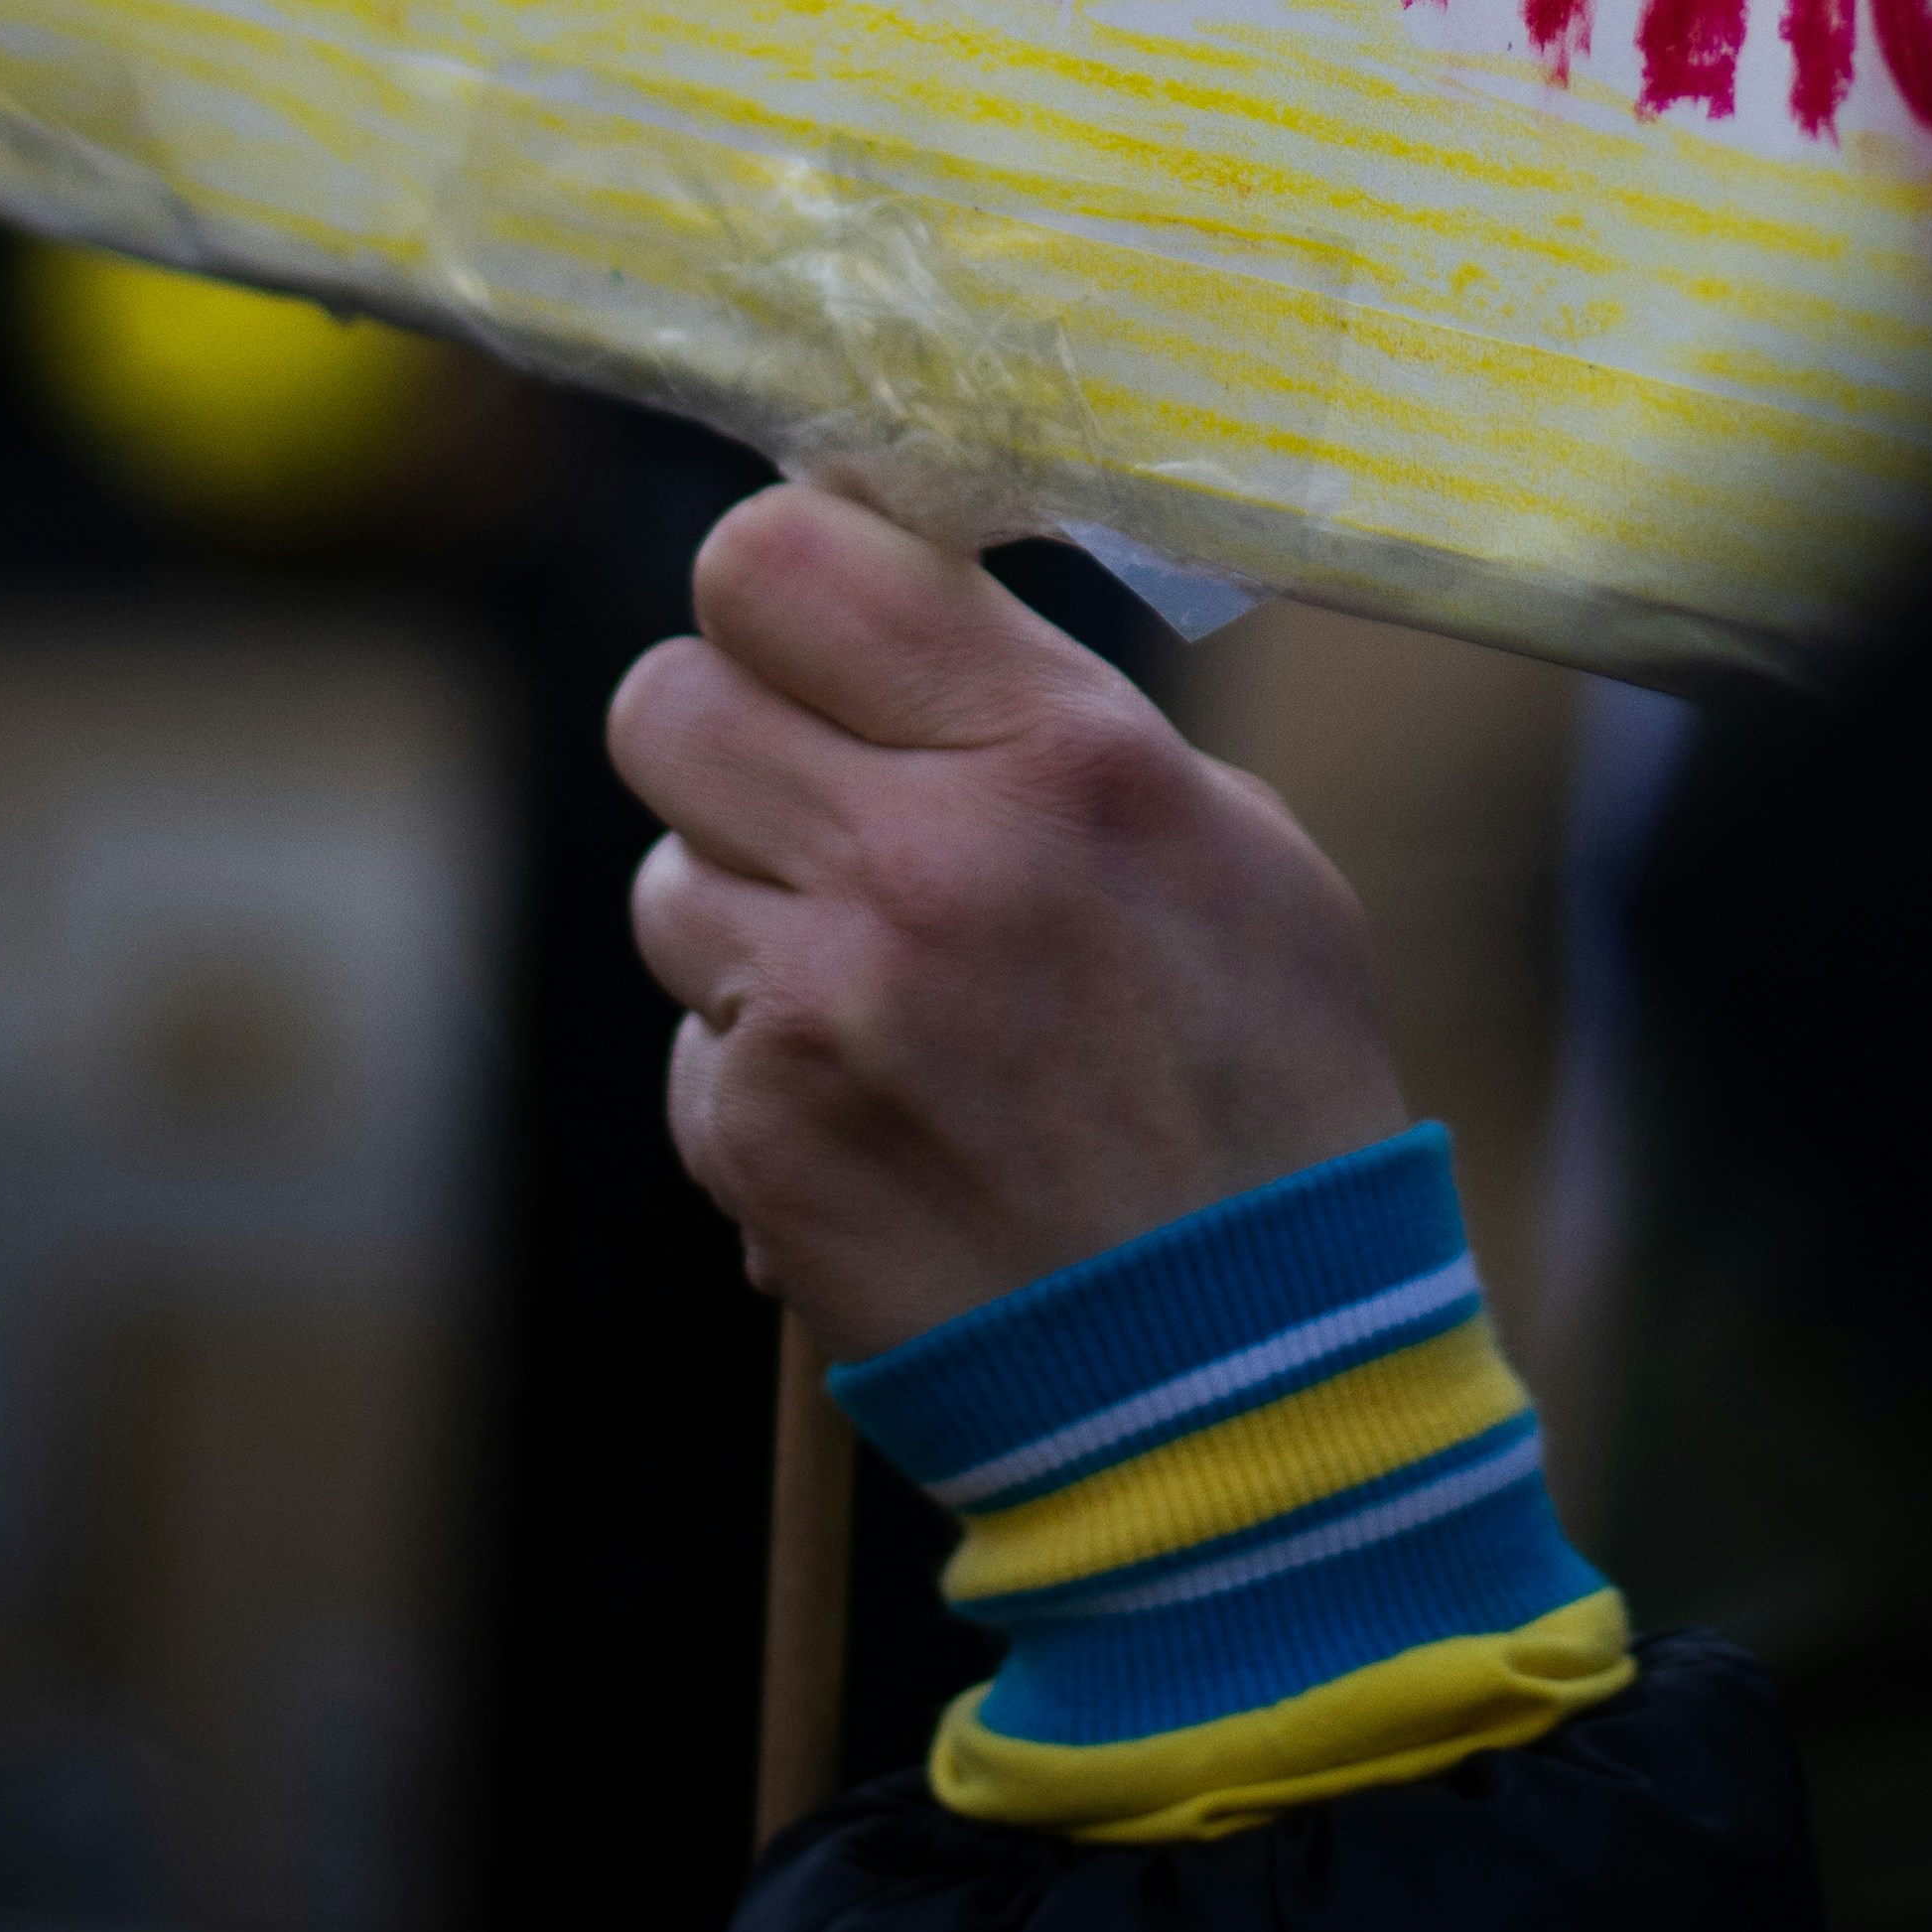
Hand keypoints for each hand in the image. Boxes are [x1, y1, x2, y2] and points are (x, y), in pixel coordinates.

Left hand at [609, 485, 1406, 1358]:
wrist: (1245, 1374)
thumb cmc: (1266, 1087)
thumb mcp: (1233, 841)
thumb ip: (1051, 714)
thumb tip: (906, 616)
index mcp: (1056, 754)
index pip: (779, 557)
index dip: (777, 577)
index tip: (822, 619)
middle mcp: (918, 862)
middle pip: (665, 698)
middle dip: (731, 734)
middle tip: (823, 793)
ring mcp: (819, 1009)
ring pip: (666, 874)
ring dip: (748, 911)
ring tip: (887, 983)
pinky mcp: (758, 1140)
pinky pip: (689, 1043)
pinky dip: (762, 1068)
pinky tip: (884, 1112)